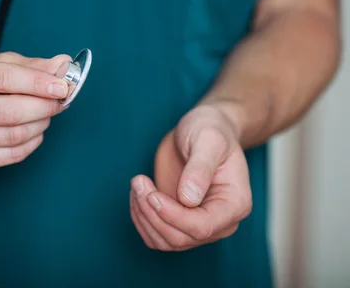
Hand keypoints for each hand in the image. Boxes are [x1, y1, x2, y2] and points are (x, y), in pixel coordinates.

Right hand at [0, 51, 71, 172]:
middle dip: (44, 107)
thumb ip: (30, 65)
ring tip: (45, 114)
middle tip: (61, 102)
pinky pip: (12, 155)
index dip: (38, 83)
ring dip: (40, 124)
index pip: (4, 78)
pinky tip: (33, 131)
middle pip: (11, 112)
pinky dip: (32, 143)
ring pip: (15, 135)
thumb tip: (63, 65)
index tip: (63, 86)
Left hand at [129, 103, 252, 250]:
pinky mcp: (178, 221)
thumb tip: (189, 199)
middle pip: (180, 238)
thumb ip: (200, 168)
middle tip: (138, 181)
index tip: (151, 194)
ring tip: (137, 183)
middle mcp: (219, 221)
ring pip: (165, 241)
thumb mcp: (208, 140)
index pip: (203, 227)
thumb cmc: (210, 130)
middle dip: (152, 213)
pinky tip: (136, 194)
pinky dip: (140, 219)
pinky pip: (156, 234)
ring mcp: (198, 224)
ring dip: (143, 216)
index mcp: (235, 204)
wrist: (201, 130)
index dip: (173, 216)